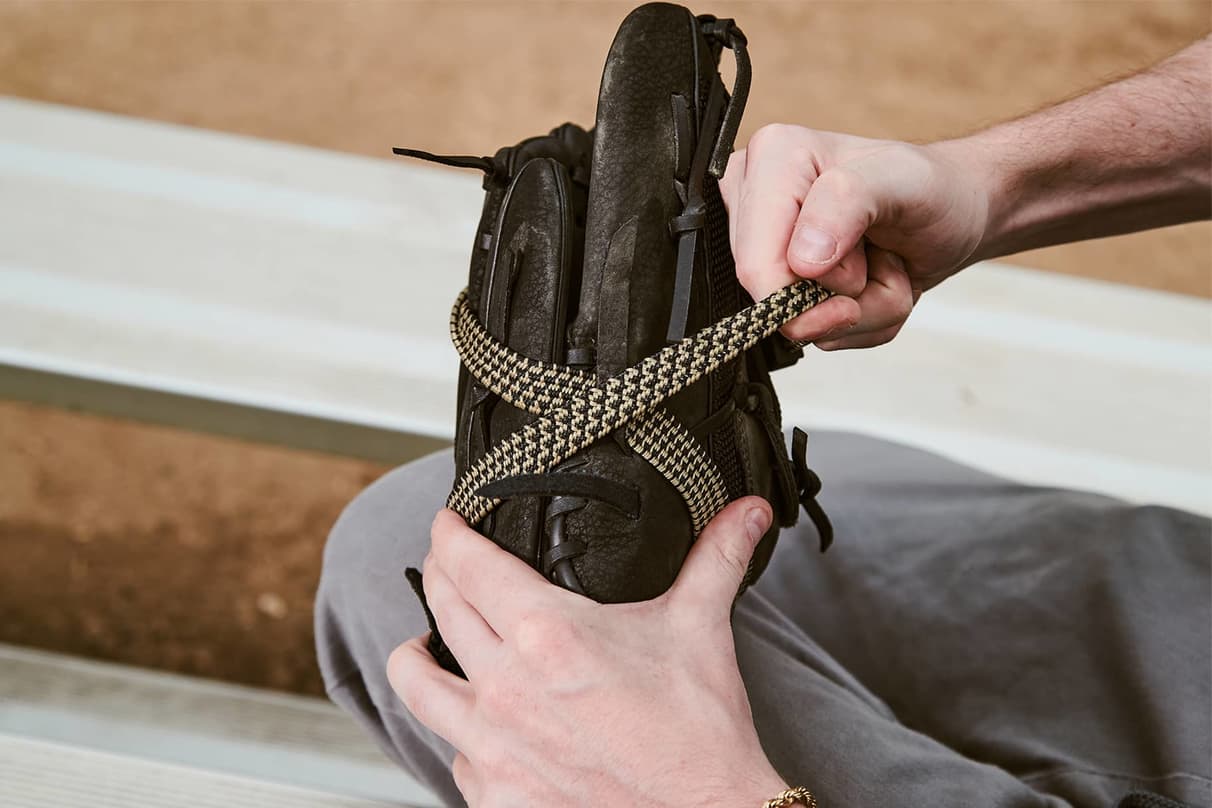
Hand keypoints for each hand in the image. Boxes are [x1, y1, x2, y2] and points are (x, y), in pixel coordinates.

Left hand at [388, 499, 787, 807]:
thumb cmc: (698, 733)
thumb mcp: (701, 628)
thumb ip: (715, 557)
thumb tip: (746, 511)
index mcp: (546, 634)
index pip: (469, 565)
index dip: (451, 533)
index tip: (448, 521)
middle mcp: (506, 687)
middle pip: (441, 610)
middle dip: (440, 576)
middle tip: (447, 564)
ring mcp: (492, 747)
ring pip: (417, 685)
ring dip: (416, 656)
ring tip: (423, 645)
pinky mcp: (495, 795)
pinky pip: (453, 752)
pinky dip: (459, 731)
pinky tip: (478, 723)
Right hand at [720, 124, 989, 348]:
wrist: (953, 212)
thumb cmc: (930, 188)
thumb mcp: (902, 181)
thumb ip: (847, 203)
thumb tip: (801, 259)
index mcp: (768, 160)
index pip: (756, 265)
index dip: (809, 290)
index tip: (862, 274)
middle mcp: (753, 201)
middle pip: (774, 301)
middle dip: (842, 298)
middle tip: (878, 256)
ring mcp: (764, 246)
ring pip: (800, 325)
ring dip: (861, 311)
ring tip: (880, 264)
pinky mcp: (783, 284)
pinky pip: (817, 336)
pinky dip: (860, 323)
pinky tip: (873, 282)